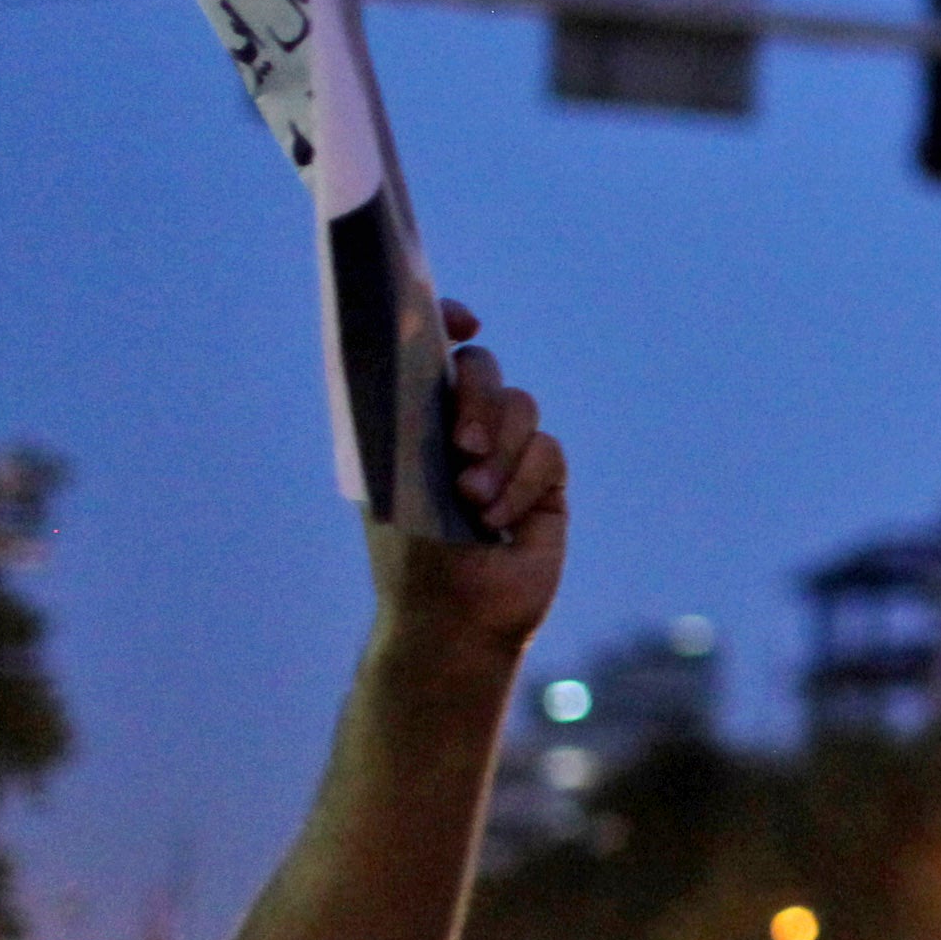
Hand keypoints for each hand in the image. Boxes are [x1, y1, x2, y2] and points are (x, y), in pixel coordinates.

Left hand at [367, 299, 568, 650]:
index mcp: (411, 419)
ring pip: (522, 407)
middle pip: (483, 370)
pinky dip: (523, 485)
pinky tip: (500, 522)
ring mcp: (504, 455)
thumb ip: (406, 417)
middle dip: (478, 399)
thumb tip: (428, 360)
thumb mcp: (392, 478)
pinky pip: (548, 453)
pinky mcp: (543, 484)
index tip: (464, 323)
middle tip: (464, 445)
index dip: (446, 320)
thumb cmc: (408, 554)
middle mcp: (456, 429)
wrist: (454, 618)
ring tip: (474, 501)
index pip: (429, 350)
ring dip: (501, 453)